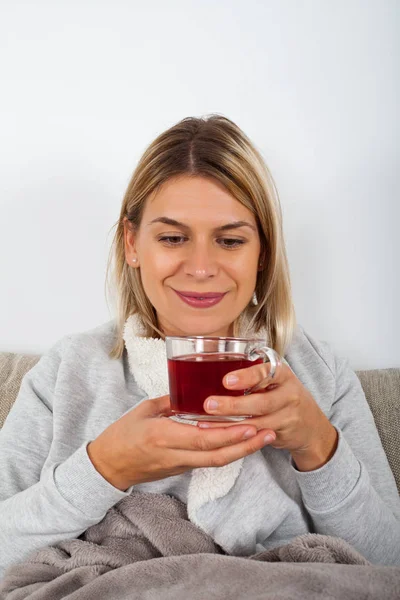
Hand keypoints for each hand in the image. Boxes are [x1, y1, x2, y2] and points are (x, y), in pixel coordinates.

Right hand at [87, 395, 276, 490]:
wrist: (108, 466)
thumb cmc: (122, 434)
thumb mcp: (145, 410)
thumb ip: (171, 402)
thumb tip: (194, 392)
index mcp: (163, 436)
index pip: (202, 439)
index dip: (228, 434)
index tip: (250, 424)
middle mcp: (175, 454)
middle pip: (217, 456)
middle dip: (245, 446)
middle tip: (269, 432)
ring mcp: (179, 465)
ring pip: (216, 461)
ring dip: (242, 451)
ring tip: (264, 437)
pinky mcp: (181, 470)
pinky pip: (208, 461)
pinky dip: (227, 452)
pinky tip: (242, 441)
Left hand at [199, 361, 337, 470]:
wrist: (312, 426)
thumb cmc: (283, 396)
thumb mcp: (275, 380)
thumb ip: (253, 375)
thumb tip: (212, 366)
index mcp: (283, 374)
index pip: (267, 372)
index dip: (247, 377)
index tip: (226, 381)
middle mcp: (289, 394)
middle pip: (261, 402)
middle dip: (233, 405)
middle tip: (209, 404)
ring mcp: (288, 416)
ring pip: (257, 422)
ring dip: (230, 424)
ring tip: (206, 423)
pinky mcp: (282, 434)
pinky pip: (257, 436)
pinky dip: (237, 436)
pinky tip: (220, 435)